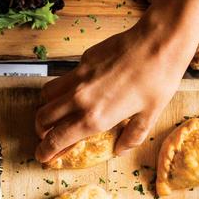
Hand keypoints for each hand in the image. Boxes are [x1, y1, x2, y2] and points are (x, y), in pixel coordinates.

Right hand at [33, 14, 193, 162]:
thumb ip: (132, 136)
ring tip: (55, 115)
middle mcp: (79, 99)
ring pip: (46, 95)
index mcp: (95, 118)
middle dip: (41, 131)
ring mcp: (78, 77)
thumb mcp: (150, 116)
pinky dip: (61, 89)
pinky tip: (78, 91)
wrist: (157, 42)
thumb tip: (121, 149)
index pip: (57, 139)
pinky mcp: (83, 60)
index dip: (46, 151)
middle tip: (48, 136)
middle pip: (43, 118)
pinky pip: (63, 78)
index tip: (43, 156)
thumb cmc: (158, 79)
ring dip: (46, 108)